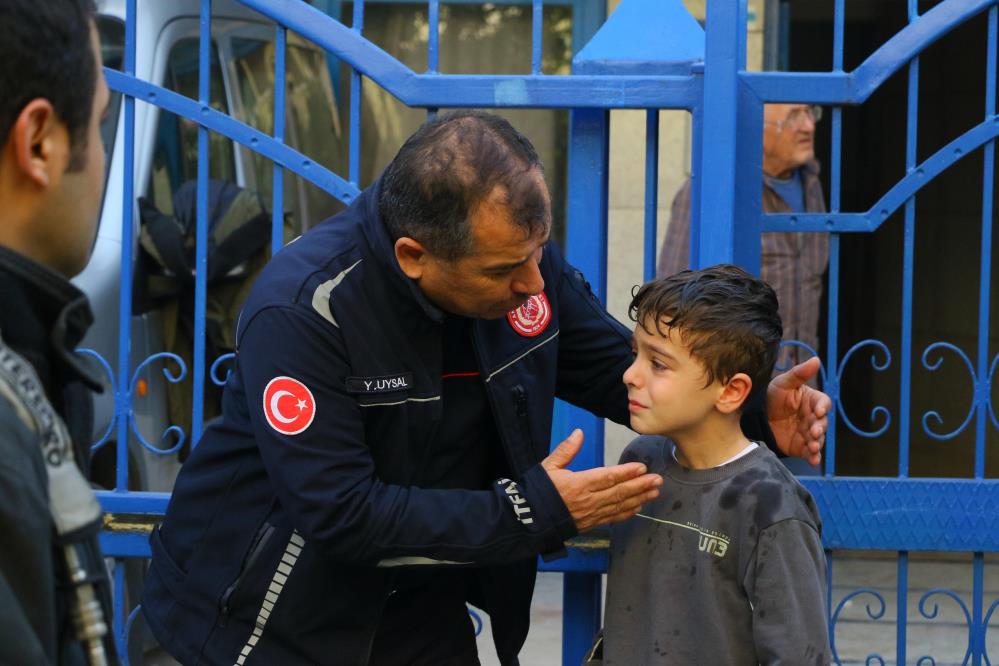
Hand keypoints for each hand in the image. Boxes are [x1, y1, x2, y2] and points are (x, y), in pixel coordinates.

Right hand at [542, 429, 662, 532]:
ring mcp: (590, 514)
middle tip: (658, 480)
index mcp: (578, 484)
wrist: (529, 519)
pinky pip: (612, 518)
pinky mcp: (590, 523)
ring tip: (655, 492)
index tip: (642, 468)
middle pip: (619, 493)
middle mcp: (588, 501)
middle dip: (640, 486)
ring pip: (619, 506)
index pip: (607, 477)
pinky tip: (639, 507)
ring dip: (639, 499)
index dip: (626, 473)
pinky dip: (627, 513)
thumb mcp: (548, 466)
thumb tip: (579, 433)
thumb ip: (566, 450)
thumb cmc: (538, 491)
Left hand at [766, 357, 830, 465]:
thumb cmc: (773, 396)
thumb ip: (799, 373)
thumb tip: (816, 359)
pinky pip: (810, 453)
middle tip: (813, 432)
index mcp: (812, 401)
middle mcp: (813, 418)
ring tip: (813, 446)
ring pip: (818, 439)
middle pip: (823, 423)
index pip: (823, 403)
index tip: (817, 411)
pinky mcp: (801, 447)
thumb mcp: (783, 382)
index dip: (822, 407)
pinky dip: (814, 457)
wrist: (757, 416)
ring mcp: (808, 433)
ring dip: (817, 443)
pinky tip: (814, 461)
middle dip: (819, 428)